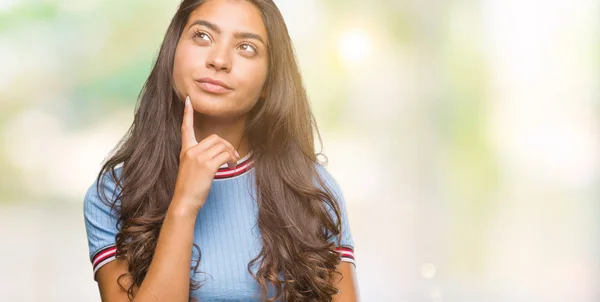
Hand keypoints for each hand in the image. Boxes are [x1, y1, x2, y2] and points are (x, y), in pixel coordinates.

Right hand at [171, 96, 239, 213]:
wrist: (184, 202)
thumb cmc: (189, 188)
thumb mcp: (191, 169)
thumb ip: (200, 158)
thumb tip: (219, 153)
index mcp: (185, 150)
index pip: (186, 128)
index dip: (187, 113)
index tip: (188, 100)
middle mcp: (191, 151)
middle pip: (214, 138)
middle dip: (227, 145)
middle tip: (232, 157)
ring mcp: (198, 158)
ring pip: (222, 146)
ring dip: (231, 154)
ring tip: (232, 163)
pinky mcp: (207, 166)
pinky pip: (225, 155)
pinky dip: (231, 160)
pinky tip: (231, 167)